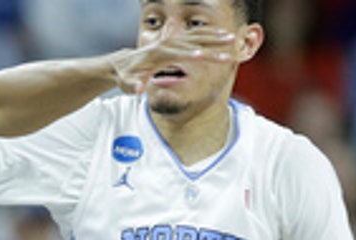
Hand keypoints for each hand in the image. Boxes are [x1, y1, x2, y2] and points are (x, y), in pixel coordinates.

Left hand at [111, 28, 234, 93]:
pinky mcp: (175, 40)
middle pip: (192, 42)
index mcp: (157, 54)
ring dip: (214, 36)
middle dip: (210, 46)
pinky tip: (223, 34)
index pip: (176, 54)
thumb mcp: (127, 84)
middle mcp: (166, 43)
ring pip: (196, 35)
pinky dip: (209, 33)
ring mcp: (171, 40)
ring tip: (232, 38)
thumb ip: (133, 87)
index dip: (188, 55)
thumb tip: (139, 91)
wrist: (122, 64)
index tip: (202, 56)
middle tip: (229, 50)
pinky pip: (195, 34)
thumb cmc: (126, 76)